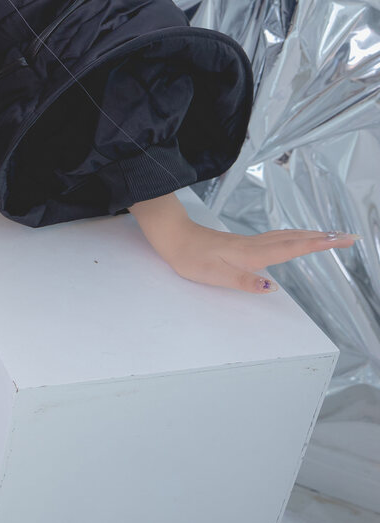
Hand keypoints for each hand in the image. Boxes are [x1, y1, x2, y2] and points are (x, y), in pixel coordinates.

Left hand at [130, 192, 356, 292]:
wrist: (172, 237)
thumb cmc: (191, 257)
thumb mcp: (214, 274)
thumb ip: (243, 281)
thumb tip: (271, 286)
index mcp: (252, 255)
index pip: (292, 248)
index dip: (318, 245)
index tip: (342, 240)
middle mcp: (254, 246)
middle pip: (295, 239)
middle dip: (323, 238)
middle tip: (349, 237)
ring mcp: (248, 242)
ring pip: (286, 236)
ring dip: (310, 235)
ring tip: (330, 236)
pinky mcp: (242, 243)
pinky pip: (276, 237)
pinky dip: (293, 236)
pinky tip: (293, 239)